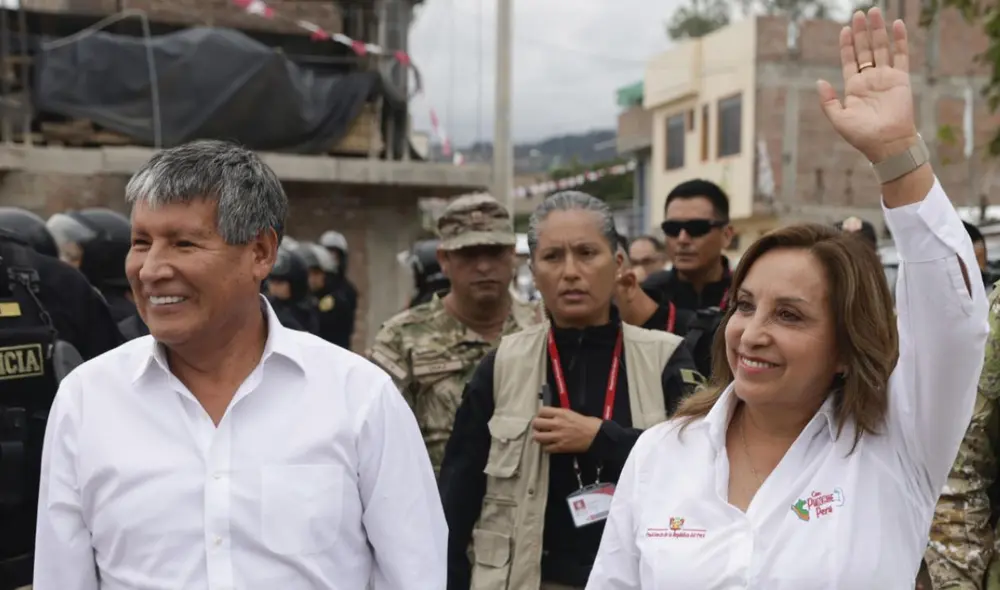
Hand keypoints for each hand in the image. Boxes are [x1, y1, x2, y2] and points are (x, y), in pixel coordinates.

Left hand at [532, 407, 601, 453]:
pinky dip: (546, 447)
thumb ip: (560, 414)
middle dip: (536, 425)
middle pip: (536, 423)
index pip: (542, 411)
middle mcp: (557, 424)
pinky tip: (549, 445)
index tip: (541, 417)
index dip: (539, 414)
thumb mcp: (572, 413)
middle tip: (539, 428)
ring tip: (542, 437)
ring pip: (538, 437)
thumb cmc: (588, 423)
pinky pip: (546, 448)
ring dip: (538, 437)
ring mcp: (558, 436)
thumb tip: (550, 417)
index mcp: (561, 413)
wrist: (596, 435)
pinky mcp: (560, 447)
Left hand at [817, 8, 917, 162]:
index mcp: (854, 87)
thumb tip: (819, 81)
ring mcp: (886, 77)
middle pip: (865, 49)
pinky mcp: (901, 79)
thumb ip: (828, 100)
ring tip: (875, 12)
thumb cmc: (861, 135)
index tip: (844, 29)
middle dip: (861, 32)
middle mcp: (870, 79)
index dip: (846, 45)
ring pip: (881, 48)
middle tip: (859, 13)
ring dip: (878, 30)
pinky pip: (901, 55)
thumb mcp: (838, 118)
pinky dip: (899, 40)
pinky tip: (896, 25)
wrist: (886, 143)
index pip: (849, 60)